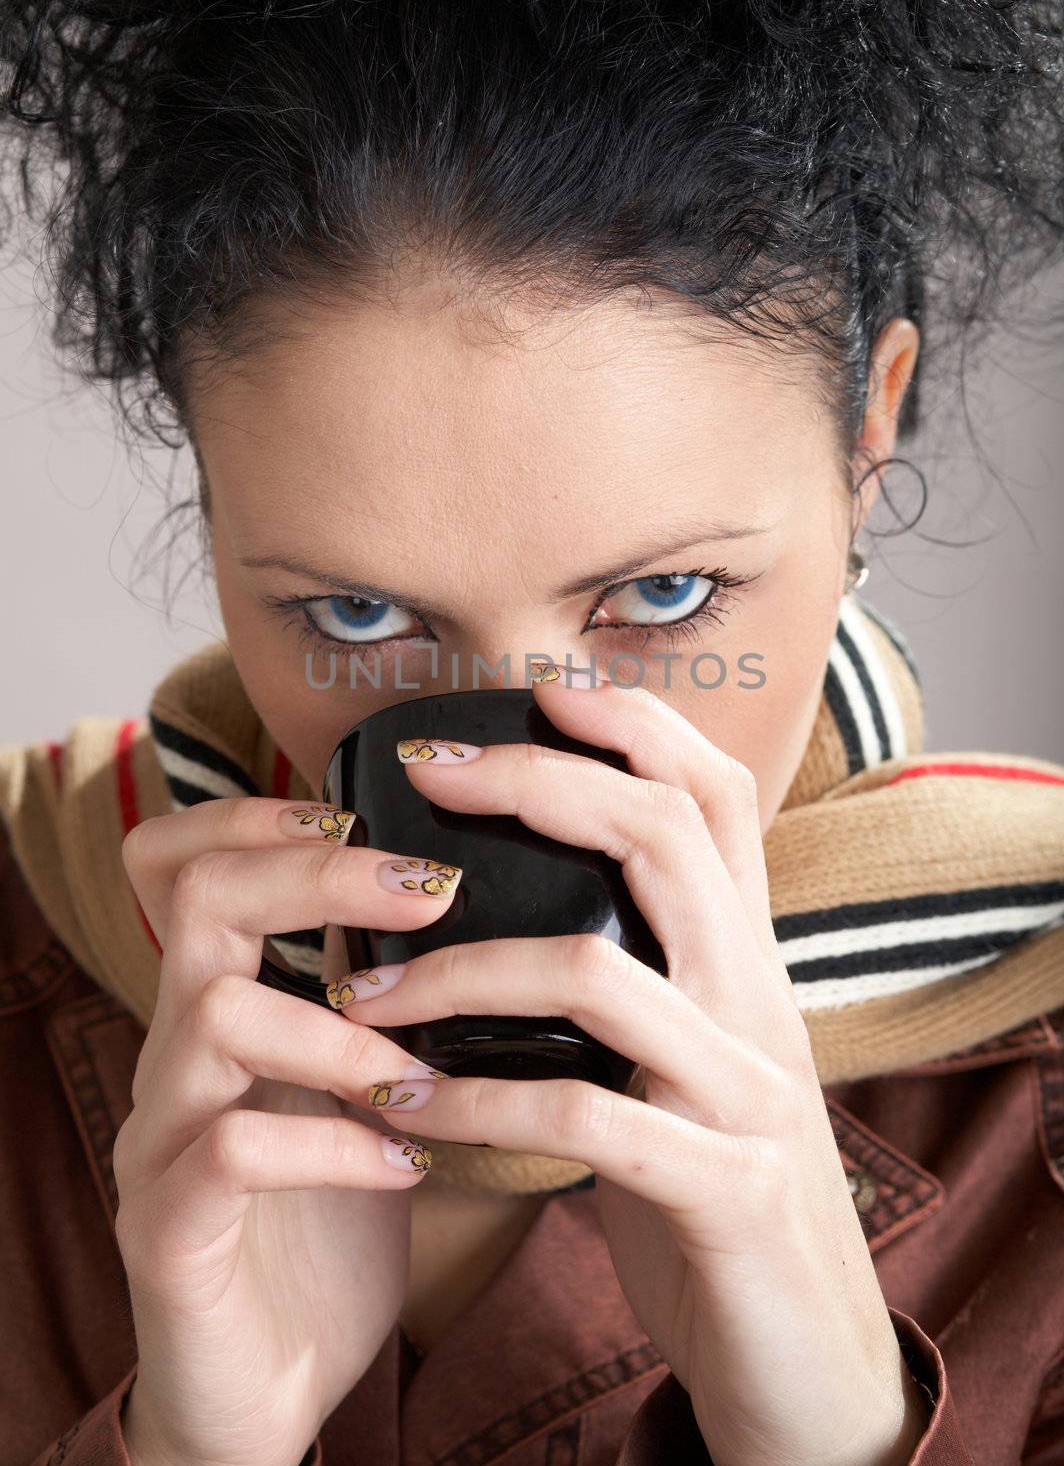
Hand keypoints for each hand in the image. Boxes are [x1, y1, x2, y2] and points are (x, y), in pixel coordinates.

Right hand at [114, 799, 458, 1465]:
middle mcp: (174, 1055)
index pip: (187, 862)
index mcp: (221, 1007)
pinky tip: (405, 1162)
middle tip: (430, 891)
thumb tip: (492, 911)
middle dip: (321, 877)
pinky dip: (332, 1142)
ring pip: (215, 1011)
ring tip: (416, 1070)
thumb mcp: (363, 1089)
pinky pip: (228, 1151)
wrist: (271, 1385)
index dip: (258, 816)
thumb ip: (388, 1005)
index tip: (363, 820)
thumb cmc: (333, 1221)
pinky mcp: (167, 1229)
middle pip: (205, 898)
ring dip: (340, 1028)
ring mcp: (159, 1139)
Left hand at [327, 674, 931, 1465]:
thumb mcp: (683, 1053)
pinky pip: (583, 1121)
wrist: (803, 1342)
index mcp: (747, 957)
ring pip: (600, 976)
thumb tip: (505, 902)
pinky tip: (409, 1104)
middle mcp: (757, 1001)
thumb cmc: (708, 1176)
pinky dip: (480, 1106)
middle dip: (538, 785)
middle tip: (427, 771)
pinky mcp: (720, 1188)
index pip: (713, 796)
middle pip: (661, 840)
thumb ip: (631, 972)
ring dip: (460, 970)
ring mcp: (747, 1092)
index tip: (536, 688)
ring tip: (363, 991)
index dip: (635, 724)